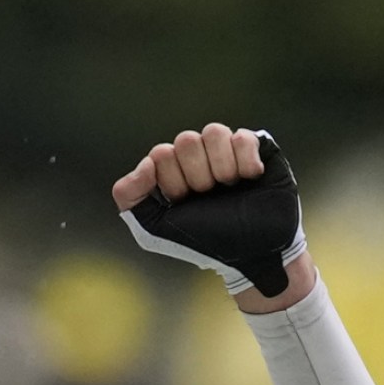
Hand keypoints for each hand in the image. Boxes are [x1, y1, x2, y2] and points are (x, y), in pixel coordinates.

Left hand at [112, 124, 307, 297]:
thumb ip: (129, 197)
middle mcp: (196, 159)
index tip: (184, 201)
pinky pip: (242, 136)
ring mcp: (225, 152)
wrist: (253, 252)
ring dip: (221, 167)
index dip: (172, 180)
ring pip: (214, 131)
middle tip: (208, 195)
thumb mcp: (153, 230)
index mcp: (170, 173)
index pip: (160, 154)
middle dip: (197, 175)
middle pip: (186, 139)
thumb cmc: (205, 242)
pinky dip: (246, 161)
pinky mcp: (255, 149)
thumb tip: (145, 163)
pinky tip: (250, 178)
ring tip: (229, 188)